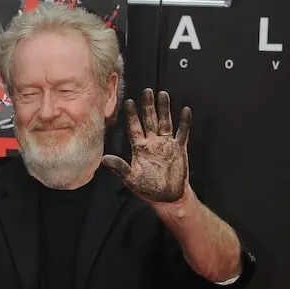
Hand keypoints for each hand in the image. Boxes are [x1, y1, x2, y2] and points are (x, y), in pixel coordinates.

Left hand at [102, 89, 190, 205]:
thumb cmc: (148, 189)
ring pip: (165, 122)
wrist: (167, 197)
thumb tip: (104, 159)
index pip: (134, 127)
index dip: (131, 115)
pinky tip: (185, 110)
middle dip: (148, 106)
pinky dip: (184, 122)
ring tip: (163, 94)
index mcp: (140, 148)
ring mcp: (166, 144)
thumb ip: (120, 167)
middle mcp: (153, 143)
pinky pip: (182, 133)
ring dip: (164, 109)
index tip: (128, 102)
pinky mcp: (179, 149)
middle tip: (146, 91)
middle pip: (150, 120)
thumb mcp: (132, 178)